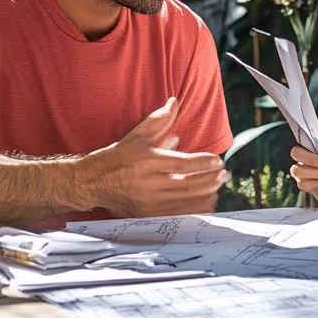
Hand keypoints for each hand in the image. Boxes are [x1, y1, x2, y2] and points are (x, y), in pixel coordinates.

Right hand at [76, 97, 226, 216]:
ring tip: (218, 186)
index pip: (183, 163)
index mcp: (147, 161)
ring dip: (206, 195)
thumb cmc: (117, 156)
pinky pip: (177, 216)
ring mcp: (147, 202)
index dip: (203, 163)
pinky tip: (206, 202)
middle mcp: (148, 183)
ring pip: (185, 202)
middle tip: (224, 174)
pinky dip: (195, 210)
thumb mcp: (137, 135)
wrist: (92, 183)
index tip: (218, 160)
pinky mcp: (146, 215)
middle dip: (210, 180)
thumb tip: (174, 102)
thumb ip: (159, 120)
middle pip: (188, 184)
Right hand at [289, 124, 317, 210]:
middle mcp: (306, 153)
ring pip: (297, 170)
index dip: (316, 143)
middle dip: (313, 160)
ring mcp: (304, 168)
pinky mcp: (306, 183)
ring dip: (317, 173)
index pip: (303, 136)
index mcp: (315, 141)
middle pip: (295, 152)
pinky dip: (317, 183)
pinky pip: (302, 184)